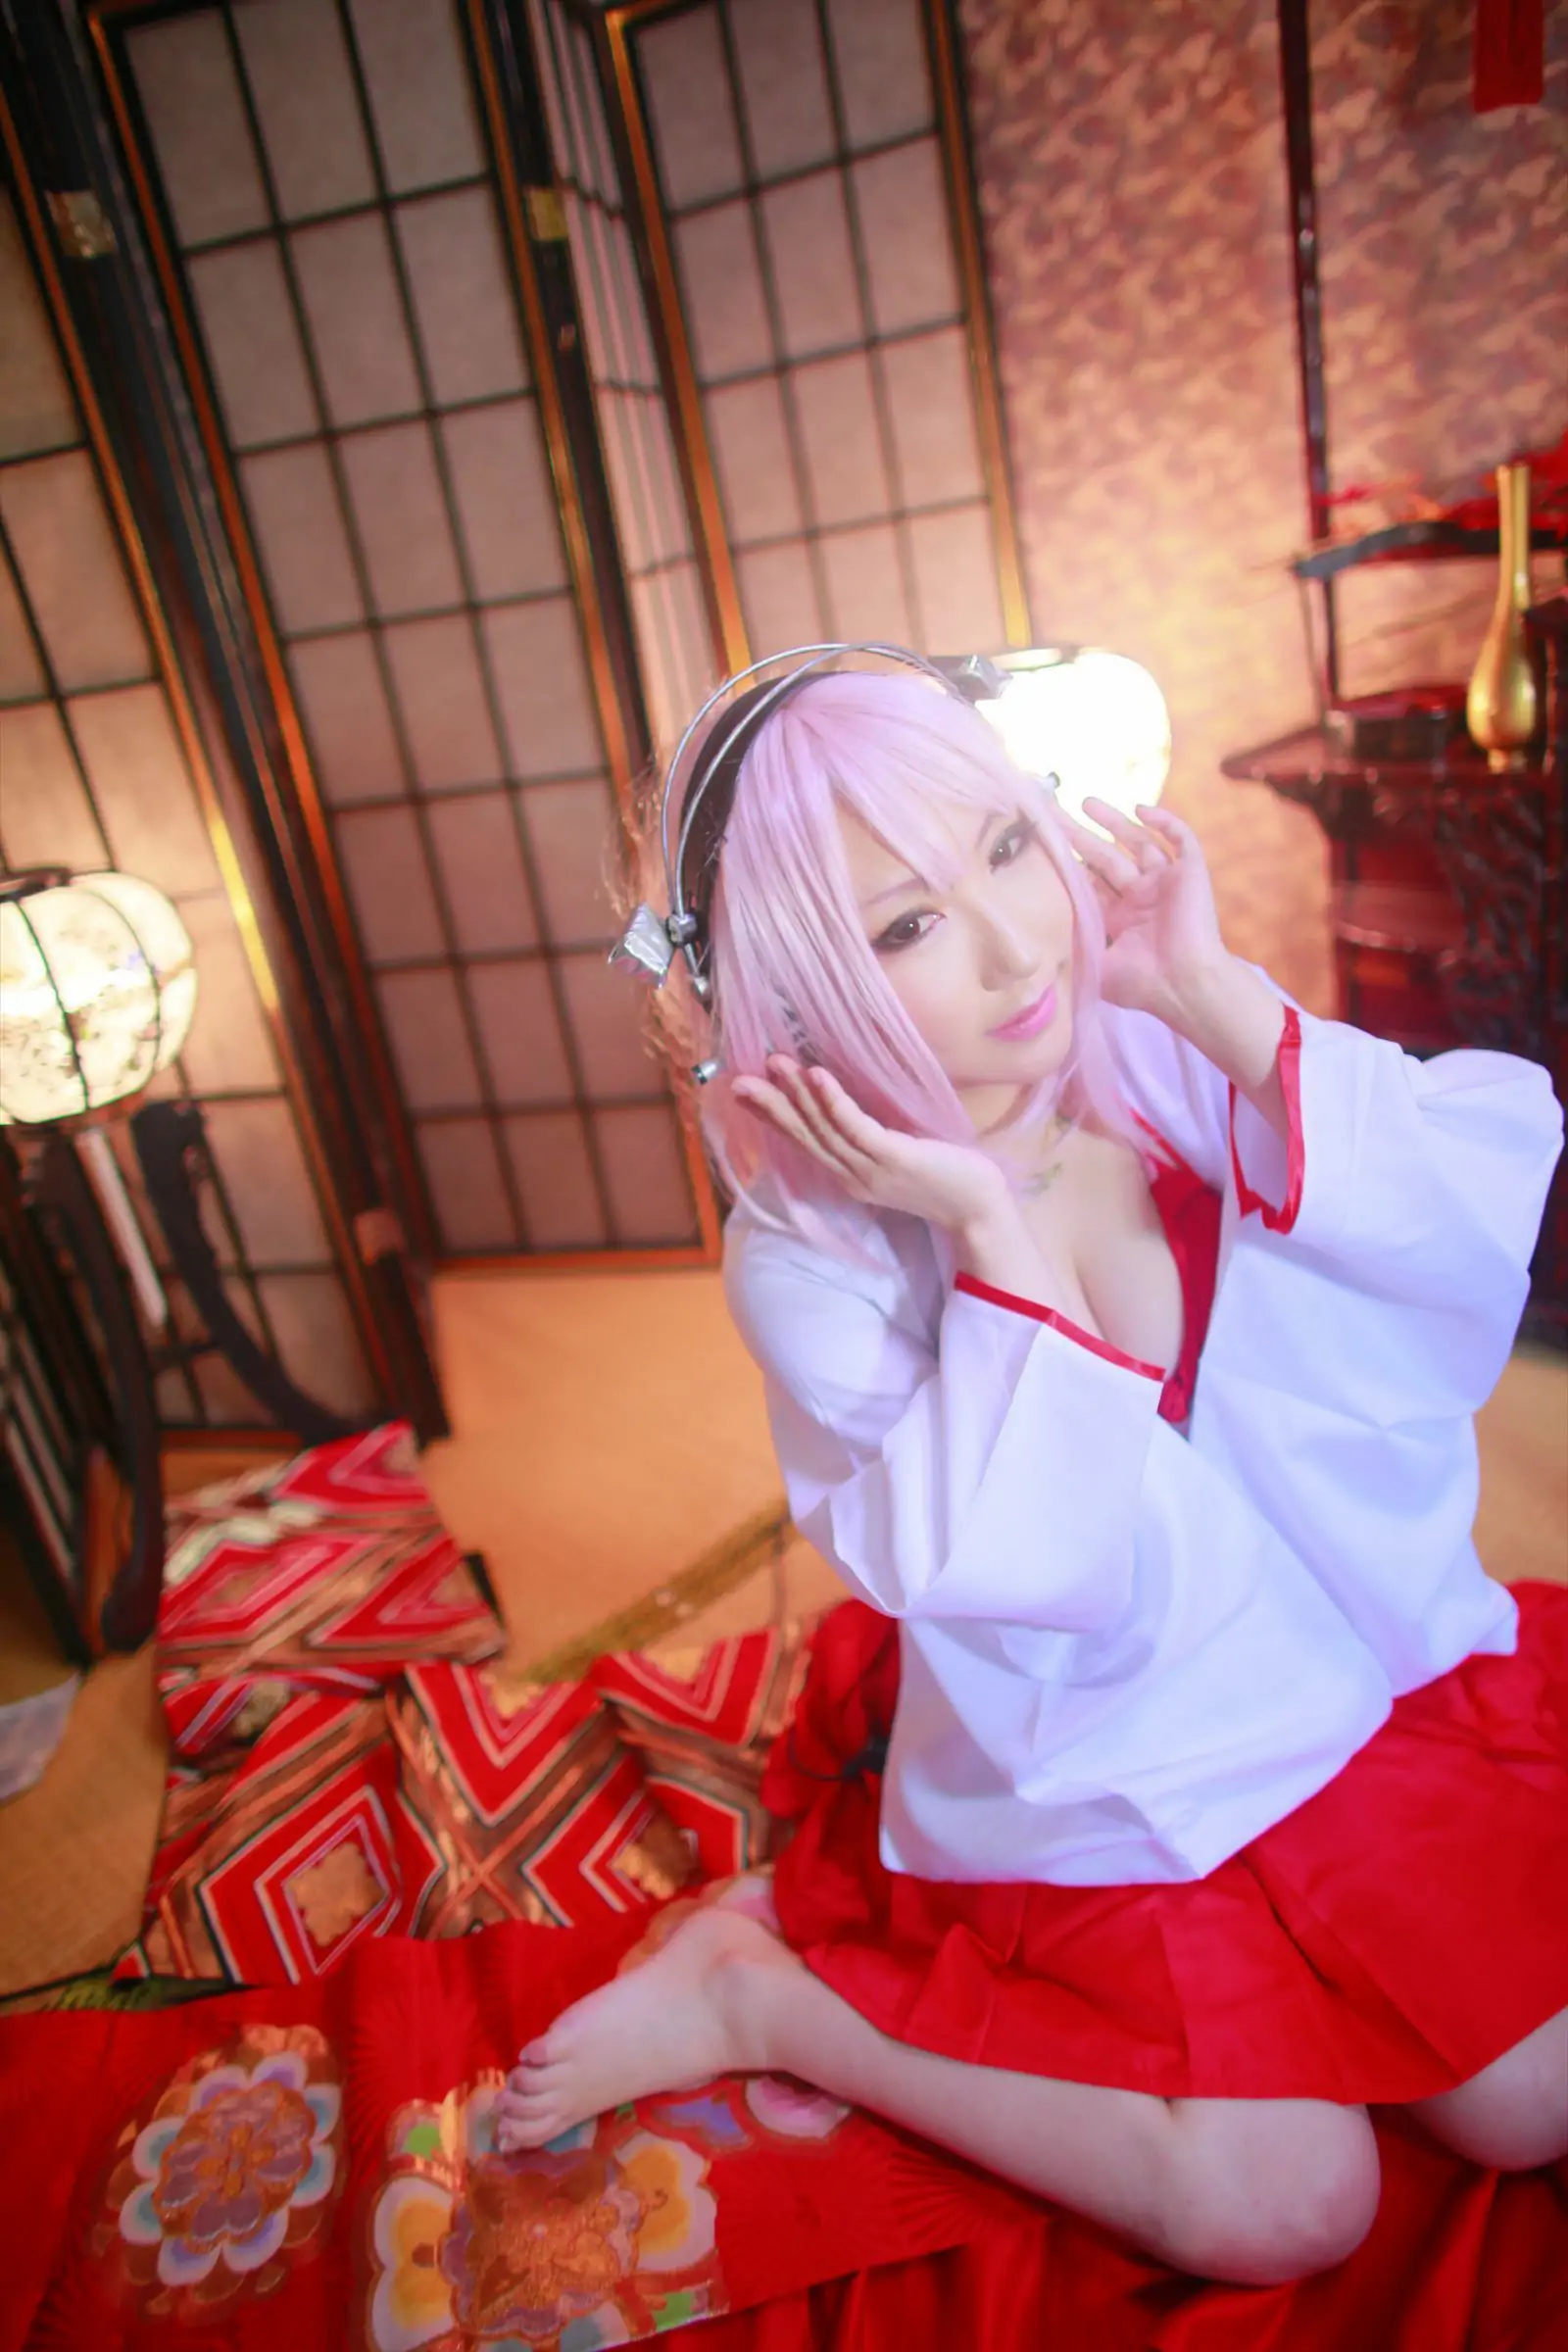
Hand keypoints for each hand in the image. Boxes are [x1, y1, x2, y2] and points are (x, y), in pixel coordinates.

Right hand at [732, 1057, 1010, 1236]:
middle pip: (804, 1136)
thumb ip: (872, 1137)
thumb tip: (850, 1105)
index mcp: (850, 1174)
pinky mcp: (894, 1158)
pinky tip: (817, 1075)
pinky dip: (834, 1101)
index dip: (772, 1117)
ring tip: (775, 1063)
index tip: (743, 1091)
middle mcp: (853, 1175)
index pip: (804, 1141)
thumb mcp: (898, 1154)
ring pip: (824, 1129)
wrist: (979, 1208)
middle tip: (738, 1080)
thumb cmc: (945, 1175)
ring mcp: (871, 1169)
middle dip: (770, 1106)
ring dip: (797, 1095)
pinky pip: (857, 1128)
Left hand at [1064, 799, 1226, 1023]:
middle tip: (1054, 814)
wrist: (1185, 985)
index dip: (1069, 864)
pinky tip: (1141, 809)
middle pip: (1107, 857)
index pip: (1091, 883)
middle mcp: (1142, 897)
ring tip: (1086, 803)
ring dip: (1115, 822)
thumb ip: (1073, 946)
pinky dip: (1165, 821)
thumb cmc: (1142, 983)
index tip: (1044, 846)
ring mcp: (1166, 883)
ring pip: (1139, 842)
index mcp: (1120, 919)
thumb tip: (1037, 940)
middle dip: (1080, 836)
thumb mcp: (1095, 966)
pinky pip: (1181, 838)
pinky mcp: (1190, 873)